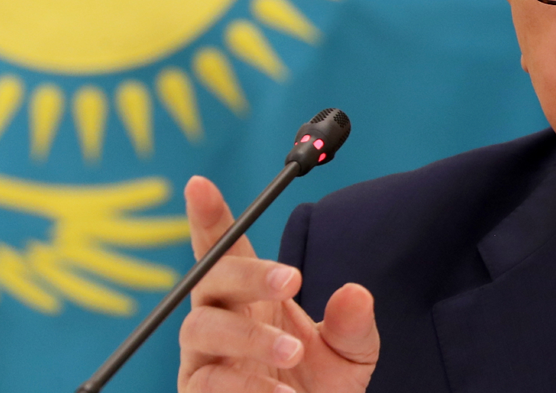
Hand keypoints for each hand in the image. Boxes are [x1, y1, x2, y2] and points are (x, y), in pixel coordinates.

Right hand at [177, 176, 378, 392]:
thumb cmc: (324, 385)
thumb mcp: (353, 352)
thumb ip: (354, 324)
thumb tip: (356, 292)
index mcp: (252, 295)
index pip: (225, 248)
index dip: (208, 217)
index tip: (199, 183)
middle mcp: (220, 318)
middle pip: (212, 278)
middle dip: (250, 274)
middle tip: (294, 281)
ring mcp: (204, 357)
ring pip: (202, 329)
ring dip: (249, 336)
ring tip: (293, 353)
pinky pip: (207, 382)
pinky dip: (248, 387)